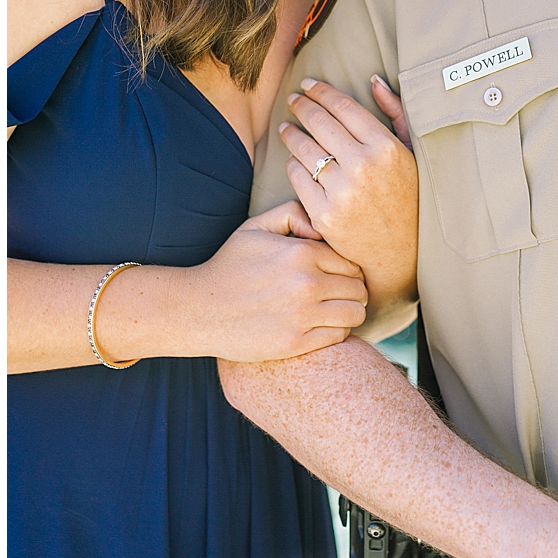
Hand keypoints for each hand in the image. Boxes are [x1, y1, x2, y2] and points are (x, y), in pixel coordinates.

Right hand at [172, 201, 367, 361]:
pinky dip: (335, 331)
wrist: (199, 309)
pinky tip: (316, 325)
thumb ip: (292, 214)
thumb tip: (321, 229)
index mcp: (301, 252)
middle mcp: (307, 283)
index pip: (352, 262)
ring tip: (330, 310)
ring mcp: (303, 315)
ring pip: (356, 313)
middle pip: (359, 289)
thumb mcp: (254, 227)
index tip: (334, 275)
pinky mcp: (297, 342)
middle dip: (351, 290)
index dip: (347, 269)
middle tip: (334, 294)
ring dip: (348, 312)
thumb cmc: (229, 266)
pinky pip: (340, 336)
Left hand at [280, 79, 417, 309]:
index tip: (308, 85)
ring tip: (286, 127)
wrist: (399, 255)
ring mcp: (342, 192)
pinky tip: (294, 159)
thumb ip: (396, 113)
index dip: (321, 91)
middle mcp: (363, 166)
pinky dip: (293, 164)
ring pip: (303, 148)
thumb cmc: (408, 199)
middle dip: (301, 106)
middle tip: (292, 99)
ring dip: (291, 133)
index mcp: (386, 148)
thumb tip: (373, 79)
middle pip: (319, 123)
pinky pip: (297, 177)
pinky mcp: (323, 214)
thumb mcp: (412, 154)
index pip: (343, 107)